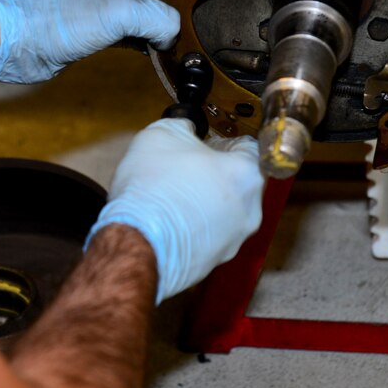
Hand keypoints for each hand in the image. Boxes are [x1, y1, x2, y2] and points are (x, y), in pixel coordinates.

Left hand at [0, 0, 179, 83]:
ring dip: (154, 22)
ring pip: (142, 6)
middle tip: (186, 16)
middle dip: (169, 0)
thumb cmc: (58, 18)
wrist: (20, 46)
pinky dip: (141, 36)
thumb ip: (158, 17)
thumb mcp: (120, 12)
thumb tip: (175, 31)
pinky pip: (129, 25)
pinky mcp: (96, 21)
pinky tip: (153, 48)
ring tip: (170, 35)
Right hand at [89, 118, 264, 301]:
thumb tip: (186, 128)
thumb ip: (184, 126)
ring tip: (173, 196)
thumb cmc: (154, 188)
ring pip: (225, 212)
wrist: (138, 242)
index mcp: (246, 174)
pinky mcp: (215, 262)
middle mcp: (250, 210)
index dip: (225, 140)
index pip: (249, 147)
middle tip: (186, 168)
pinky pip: (209, 236)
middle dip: (215, 174)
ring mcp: (234, 240)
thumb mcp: (162, 134)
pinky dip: (195, 227)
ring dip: (205, 202)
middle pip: (239, 183)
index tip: (207, 142)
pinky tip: (169, 220)